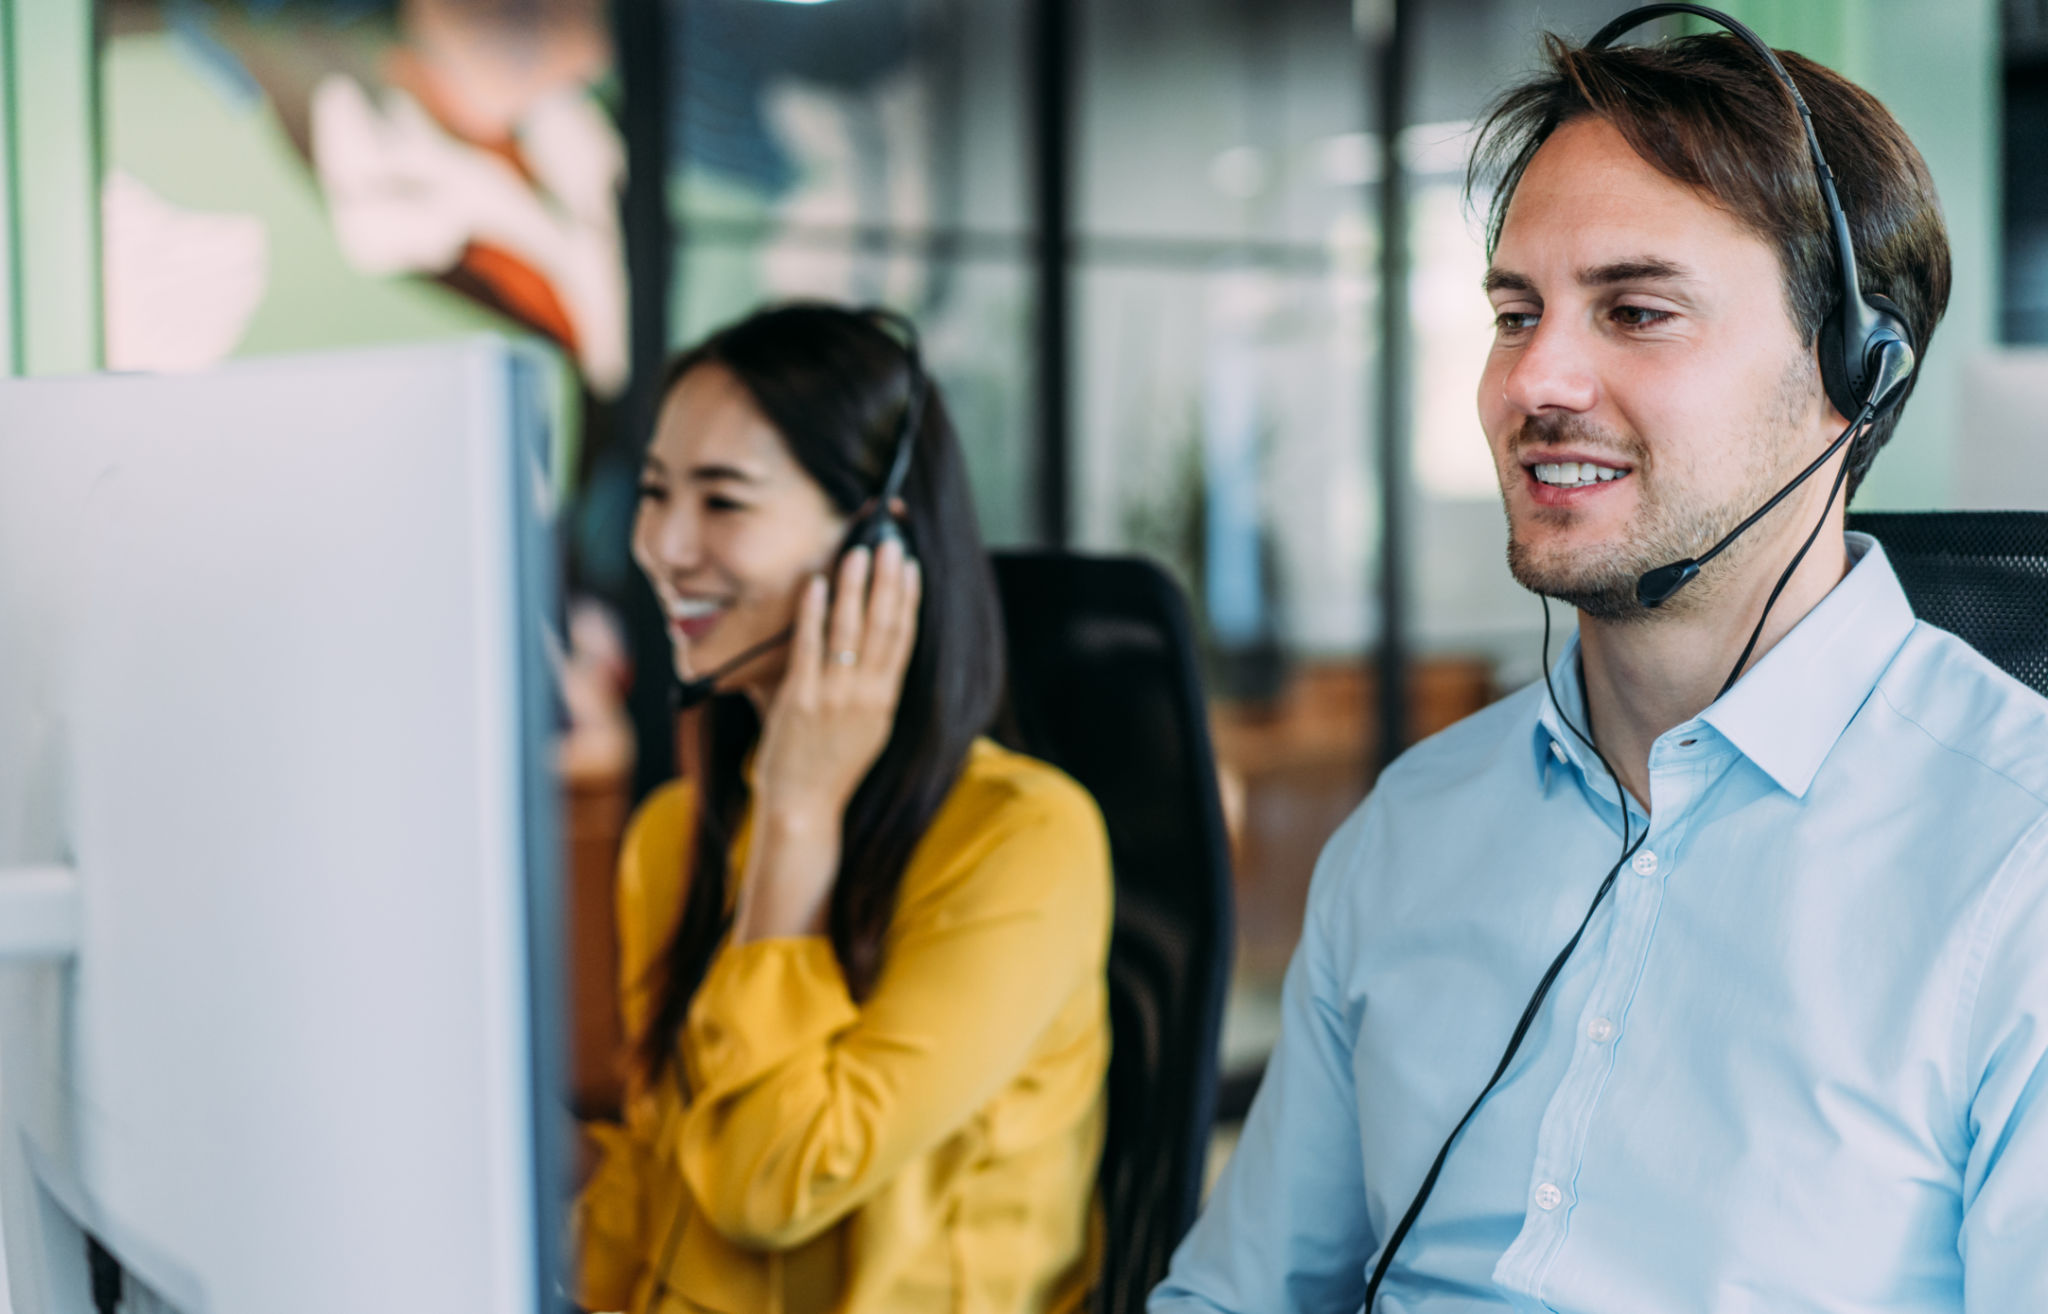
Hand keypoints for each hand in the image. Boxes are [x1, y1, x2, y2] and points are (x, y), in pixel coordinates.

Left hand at [734, 538, 921, 941]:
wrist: (804, 809)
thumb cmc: (828, 769)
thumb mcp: (863, 729)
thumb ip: (863, 689)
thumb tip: (858, 647)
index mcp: (884, 701)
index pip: (903, 640)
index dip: (908, 600)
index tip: (910, 567)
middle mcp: (866, 696)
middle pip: (884, 627)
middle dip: (889, 582)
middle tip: (892, 544)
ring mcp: (835, 696)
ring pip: (850, 631)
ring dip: (855, 587)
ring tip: (857, 553)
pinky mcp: (802, 699)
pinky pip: (809, 647)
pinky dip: (814, 613)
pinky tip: (816, 584)